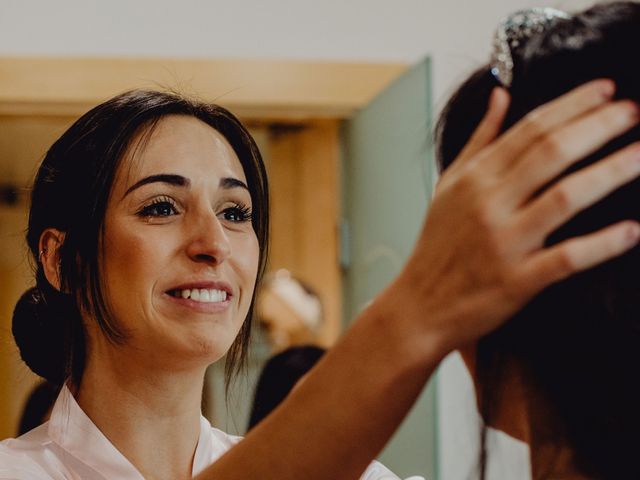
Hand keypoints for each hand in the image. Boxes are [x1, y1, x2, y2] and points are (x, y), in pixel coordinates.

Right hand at [386, 79, 639, 355]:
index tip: (606, 89)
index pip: (529, 128)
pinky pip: (567, 258)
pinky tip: (633, 230)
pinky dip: (602, 244)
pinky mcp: (517, 280)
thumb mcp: (449, 184)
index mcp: (474, 178)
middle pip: (551, 152)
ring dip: (611, 172)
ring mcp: (504, 242)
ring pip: (565, 197)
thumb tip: (500, 94)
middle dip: (599, 126)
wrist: (420, 304)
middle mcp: (488, 204)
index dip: (573, 104)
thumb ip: (479, 139)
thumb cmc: (438, 245)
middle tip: (633, 111)